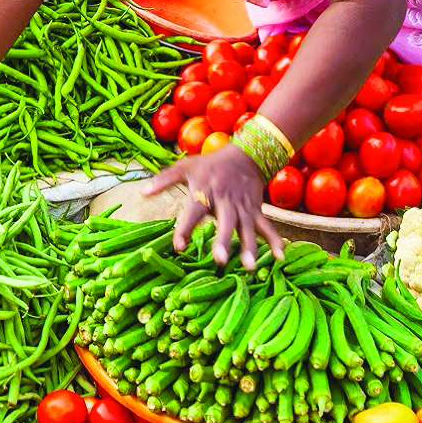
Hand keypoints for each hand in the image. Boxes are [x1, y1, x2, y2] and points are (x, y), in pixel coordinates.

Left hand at [142, 141, 284, 269]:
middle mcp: (225, 201)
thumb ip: (163, 180)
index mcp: (204, 192)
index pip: (193, 212)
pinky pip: (267, 228)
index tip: (178, 247)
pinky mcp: (256, 211)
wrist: (245, 155)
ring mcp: (243, 207)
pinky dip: (275, 242)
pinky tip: (280, 259)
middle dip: (223, 241)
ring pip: (247, 229)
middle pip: (225, 222)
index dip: (185, 228)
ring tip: (249, 267)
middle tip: (219, 260)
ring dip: (249, 248)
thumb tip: (141, 193)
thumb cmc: (209, 165)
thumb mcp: (184, 167)